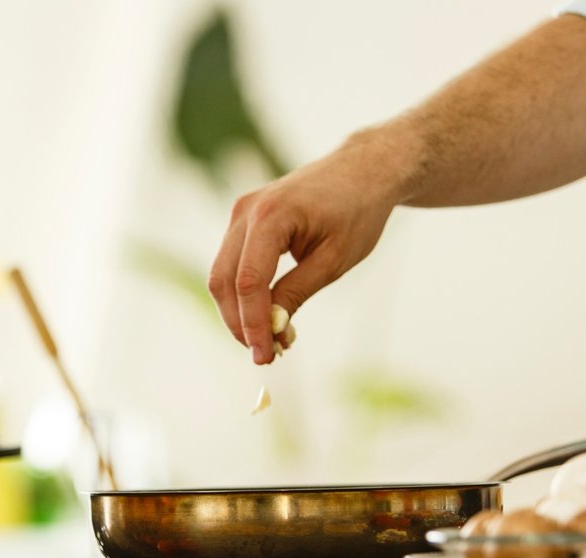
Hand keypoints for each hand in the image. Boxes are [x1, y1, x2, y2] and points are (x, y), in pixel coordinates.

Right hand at [209, 135, 399, 363]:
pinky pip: (234, 265)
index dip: (253, 325)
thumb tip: (272, 330)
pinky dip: (245, 295)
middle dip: (240, 324)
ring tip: (270, 341)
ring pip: (223, 276)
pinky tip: (268, 318)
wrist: (362, 172)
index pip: (249, 282)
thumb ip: (297, 293)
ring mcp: (241, 214)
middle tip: (266, 356)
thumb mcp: (333, 261)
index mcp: (270, 216)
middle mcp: (246, 211)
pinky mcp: (245, 221)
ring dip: (240, 313)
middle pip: (225, 281)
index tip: (265, 357)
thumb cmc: (356, 213)